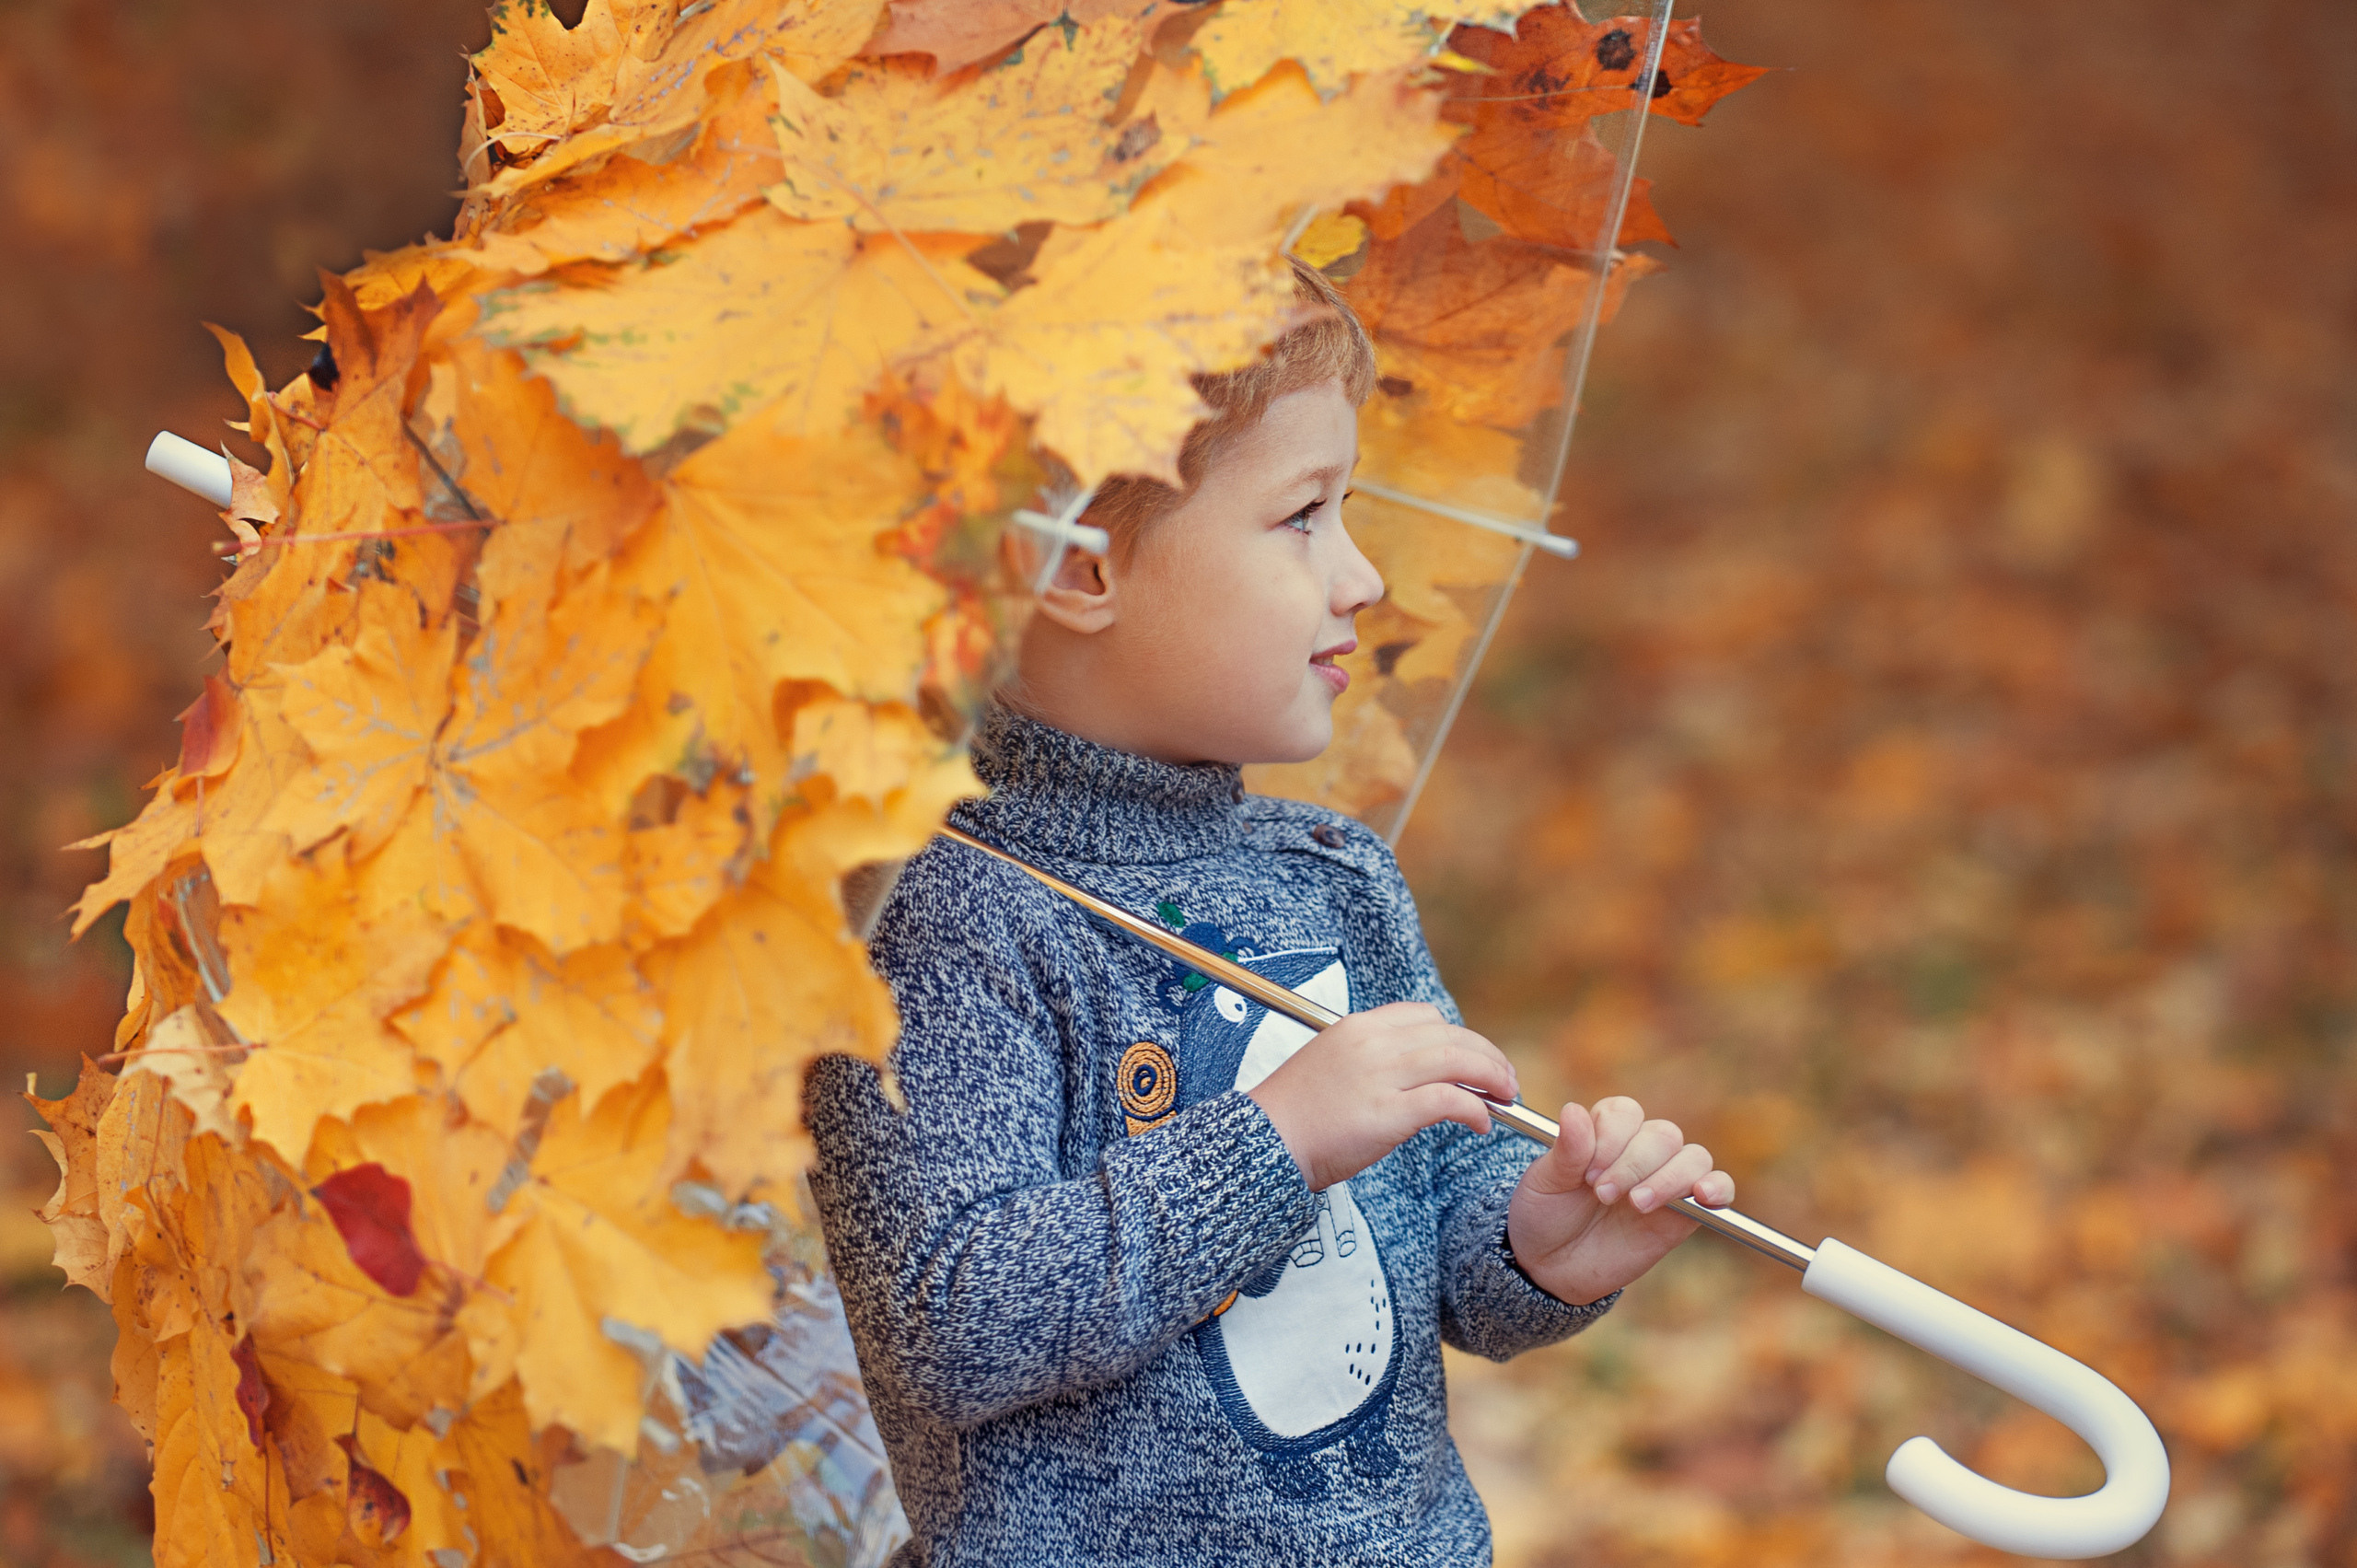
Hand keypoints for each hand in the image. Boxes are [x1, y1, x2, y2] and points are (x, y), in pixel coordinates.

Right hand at [1247, 1002, 1516, 1190]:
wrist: (1261, 1143)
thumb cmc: (1295, 1114)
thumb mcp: (1330, 1065)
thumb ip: (1371, 1061)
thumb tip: (1415, 1076)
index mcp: (1358, 1027)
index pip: (1424, 1016)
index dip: (1458, 1037)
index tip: (1473, 1059)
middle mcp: (1372, 1043)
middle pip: (1450, 1035)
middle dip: (1487, 1056)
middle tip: (1505, 1080)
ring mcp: (1381, 1076)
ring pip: (1458, 1061)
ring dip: (1491, 1078)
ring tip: (1505, 1098)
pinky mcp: (1388, 1113)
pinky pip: (1448, 1100)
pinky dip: (1474, 1109)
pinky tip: (1481, 1124)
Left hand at [1505, 1097, 1734, 1306]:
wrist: (1551, 1265)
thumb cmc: (1545, 1215)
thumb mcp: (1544, 1184)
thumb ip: (1566, 1151)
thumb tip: (1573, 1111)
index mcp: (1605, 1132)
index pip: (1625, 1113)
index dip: (1610, 1139)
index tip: (1587, 1174)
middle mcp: (1640, 1150)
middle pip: (1662, 1134)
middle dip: (1633, 1164)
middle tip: (1603, 1195)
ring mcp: (1666, 1180)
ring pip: (1693, 1156)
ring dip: (1669, 1178)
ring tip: (1638, 1204)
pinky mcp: (1685, 1214)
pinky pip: (1720, 1188)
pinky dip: (1719, 1187)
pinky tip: (1702, 1196)